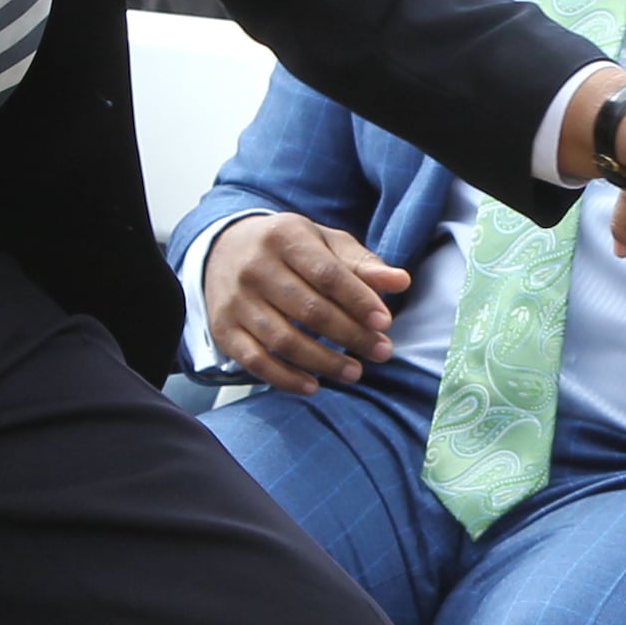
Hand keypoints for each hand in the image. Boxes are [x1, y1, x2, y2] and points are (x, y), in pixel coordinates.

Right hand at [202, 211, 409, 392]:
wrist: (224, 249)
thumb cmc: (289, 249)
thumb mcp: (324, 243)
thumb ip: (362, 264)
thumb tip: (401, 281)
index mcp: (285, 237)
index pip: (327, 274)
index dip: (358, 300)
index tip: (385, 322)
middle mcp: (256, 267)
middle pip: (309, 309)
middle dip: (350, 335)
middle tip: (382, 352)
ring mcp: (236, 300)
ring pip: (283, 340)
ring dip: (323, 361)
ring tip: (355, 372)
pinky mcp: (224, 329)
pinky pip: (255, 361)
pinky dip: (285, 378)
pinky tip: (313, 387)